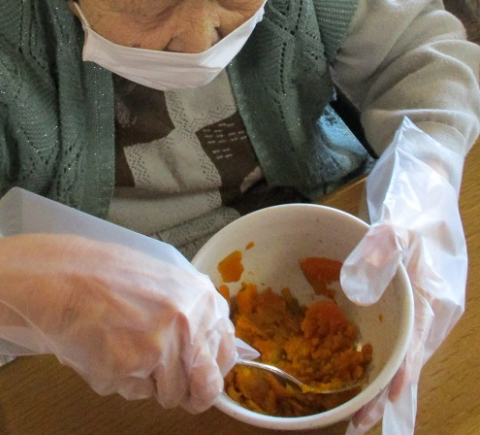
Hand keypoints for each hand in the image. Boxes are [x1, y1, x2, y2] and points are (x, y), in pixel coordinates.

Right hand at [0, 233, 236, 412]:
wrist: (61, 275)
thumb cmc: (108, 275)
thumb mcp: (167, 282)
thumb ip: (193, 315)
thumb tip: (208, 353)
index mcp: (203, 300)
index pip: (227, 355)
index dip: (210, 369)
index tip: (198, 374)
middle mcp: (189, 324)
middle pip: (203, 387)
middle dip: (183, 387)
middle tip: (157, 373)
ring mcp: (161, 348)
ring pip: (167, 395)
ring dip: (146, 381)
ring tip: (121, 347)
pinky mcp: (129, 369)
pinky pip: (132, 393)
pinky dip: (117, 379)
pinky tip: (102, 349)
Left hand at [340, 118, 466, 434]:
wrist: (426, 172)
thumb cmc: (421, 195)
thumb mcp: (404, 218)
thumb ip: (384, 248)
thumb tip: (358, 287)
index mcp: (433, 298)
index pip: (412, 352)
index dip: (391, 385)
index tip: (370, 414)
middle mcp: (424, 306)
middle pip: (404, 359)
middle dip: (380, 391)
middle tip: (353, 421)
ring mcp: (410, 298)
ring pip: (393, 345)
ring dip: (372, 373)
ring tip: (348, 400)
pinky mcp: (395, 287)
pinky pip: (382, 324)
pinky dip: (366, 345)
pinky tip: (345, 355)